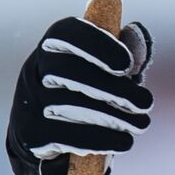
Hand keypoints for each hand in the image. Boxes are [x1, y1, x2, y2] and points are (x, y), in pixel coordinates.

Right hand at [6, 16, 152, 174]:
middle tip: (145, 103)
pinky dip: (101, 139)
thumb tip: (135, 32)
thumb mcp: (108, 73)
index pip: (66, 33)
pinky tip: (124, 141)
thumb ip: (126, 53)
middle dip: (112, 87)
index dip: (98, 45)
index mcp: (53, 48)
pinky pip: (66, 135)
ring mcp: (29, 102)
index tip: (128, 65)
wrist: (51, 143)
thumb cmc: (88, 97)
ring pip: (68, 104)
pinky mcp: (32, 134)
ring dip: (114, 116)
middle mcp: (34, 70)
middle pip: (67, 69)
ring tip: (141, 124)